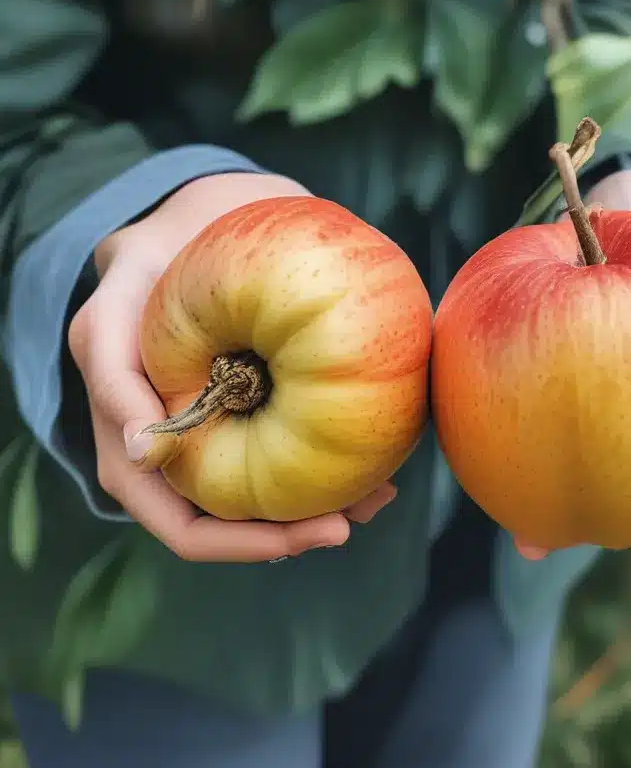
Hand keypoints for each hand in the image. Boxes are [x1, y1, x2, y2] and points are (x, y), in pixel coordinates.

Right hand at [67, 172, 396, 562]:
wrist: (194, 226)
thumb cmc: (154, 257)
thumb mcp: (121, 297)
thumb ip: (115, 370)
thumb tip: (145, 456)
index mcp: (132, 444)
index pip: (181, 522)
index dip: (239, 542)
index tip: (302, 535)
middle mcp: (172, 456)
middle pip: (235, 528)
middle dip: (289, 536)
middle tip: (350, 522)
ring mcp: (215, 438)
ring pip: (267, 502)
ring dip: (321, 509)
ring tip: (378, 496)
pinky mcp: (252, 415)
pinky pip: (289, 456)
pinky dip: (330, 468)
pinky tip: (377, 462)